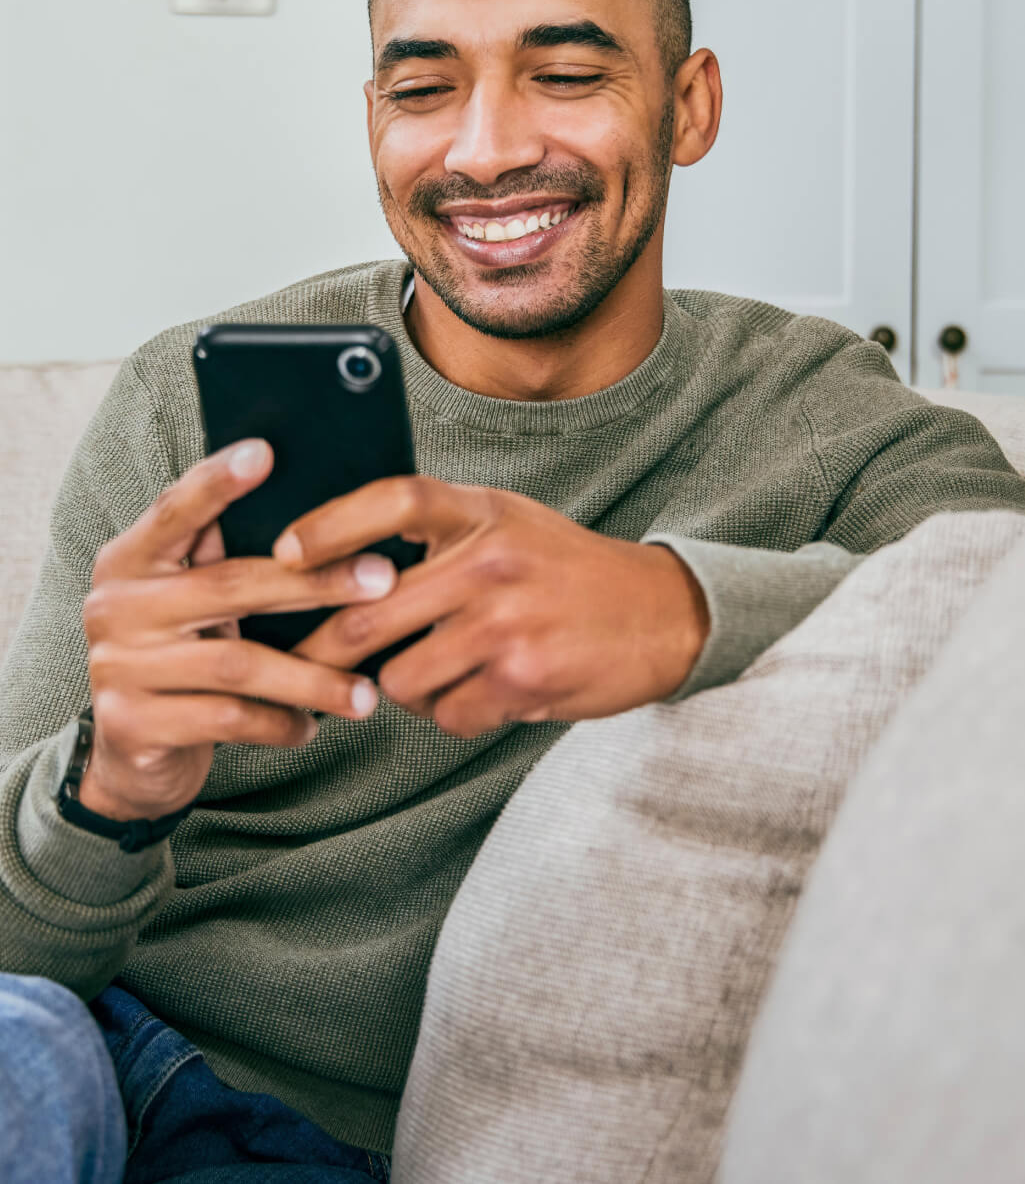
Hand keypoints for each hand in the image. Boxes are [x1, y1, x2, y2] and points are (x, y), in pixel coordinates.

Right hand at [80, 439, 397, 820]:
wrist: (129, 758)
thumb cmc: (183, 659)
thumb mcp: (192, 605)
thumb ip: (222, 561)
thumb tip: (323, 515)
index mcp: (129, 560)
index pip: (174, 510)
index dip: (218, 481)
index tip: (266, 451)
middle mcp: (114, 606)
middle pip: (229, 585)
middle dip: (317, 582)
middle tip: (384, 579)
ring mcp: (117, 667)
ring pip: (238, 664)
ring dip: (312, 678)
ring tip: (365, 693)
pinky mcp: (132, 725)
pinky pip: (226, 719)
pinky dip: (278, 723)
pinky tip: (310, 727)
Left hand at [275, 477, 709, 738]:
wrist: (660, 613)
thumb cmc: (564, 570)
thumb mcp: (507, 524)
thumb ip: (439, 534)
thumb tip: (341, 568)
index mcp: (482, 512)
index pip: (394, 499)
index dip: (331, 524)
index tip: (284, 551)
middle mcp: (491, 560)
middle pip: (370, 611)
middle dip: (324, 651)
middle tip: (302, 665)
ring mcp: (507, 622)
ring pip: (402, 678)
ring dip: (405, 689)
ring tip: (441, 672)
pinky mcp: (525, 678)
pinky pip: (449, 715)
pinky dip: (455, 714)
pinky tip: (487, 693)